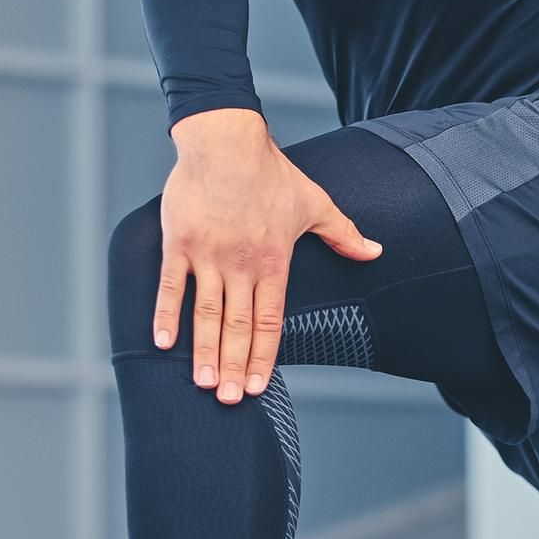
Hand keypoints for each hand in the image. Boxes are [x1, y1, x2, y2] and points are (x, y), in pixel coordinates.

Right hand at [157, 109, 381, 402]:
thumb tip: (376, 252)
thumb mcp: (316, 203)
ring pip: (204, 313)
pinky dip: (165, 315)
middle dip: (231, 366)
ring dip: (202, 351)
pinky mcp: (178, 242)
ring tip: (201, 382)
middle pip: (236, 326)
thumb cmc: (272, 173)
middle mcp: (239, 265)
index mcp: (273, 262)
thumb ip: (344, 234)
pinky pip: (169, 286)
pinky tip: (162, 343)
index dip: (261, 356)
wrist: (226, 140)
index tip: (255, 386)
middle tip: (226, 399)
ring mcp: (207, 255)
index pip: (268, 322)